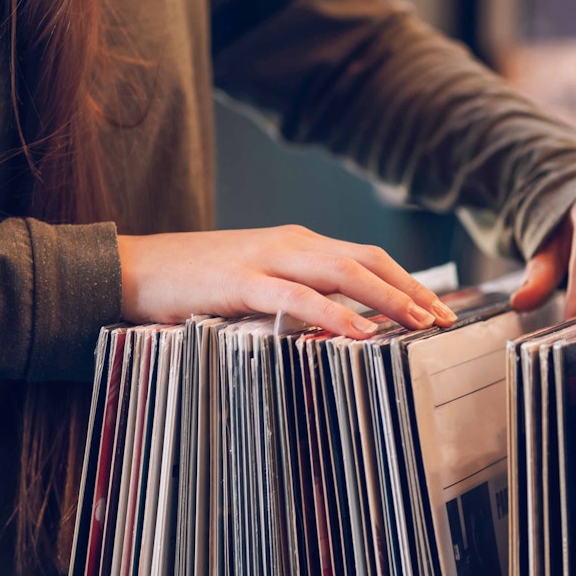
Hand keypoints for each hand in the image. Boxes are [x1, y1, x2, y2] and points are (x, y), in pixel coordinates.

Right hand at [116, 226, 456, 338]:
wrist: (131, 269)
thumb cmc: (191, 282)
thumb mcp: (253, 283)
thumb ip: (293, 294)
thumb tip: (337, 324)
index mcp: (296, 243)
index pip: (366, 257)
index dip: (406, 281)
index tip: (437, 309)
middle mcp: (289, 243)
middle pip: (367, 260)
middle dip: (412, 290)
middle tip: (445, 320)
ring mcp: (266, 258)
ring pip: (343, 272)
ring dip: (387, 297)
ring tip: (421, 323)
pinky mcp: (241, 281)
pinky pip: (297, 296)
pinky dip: (334, 313)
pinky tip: (361, 331)